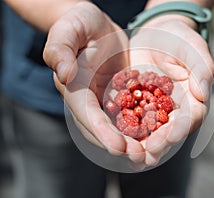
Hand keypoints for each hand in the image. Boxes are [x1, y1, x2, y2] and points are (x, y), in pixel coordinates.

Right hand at [43, 2, 145, 162]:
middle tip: (140, 159)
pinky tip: (152, 140)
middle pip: (99, 128)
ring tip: (148, 157)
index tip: (118, 147)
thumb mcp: (70, 27)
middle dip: (118, 145)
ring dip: (129, 144)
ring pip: (113, 128)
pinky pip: (126, 117)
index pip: (85, 113)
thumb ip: (60, 47)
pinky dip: (137, 131)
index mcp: (74, 86)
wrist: (97, 26)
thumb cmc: (82, 22)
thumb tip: (64, 75)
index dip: (100, 131)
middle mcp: (86, 99)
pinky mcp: (117, 98)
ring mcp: (101, 101)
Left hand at [129, 17, 213, 164]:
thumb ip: (202, 68)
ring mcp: (153, 109)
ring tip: (130, 155)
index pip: (189, 118)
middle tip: (147, 154)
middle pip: (168, 132)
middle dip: (159, 144)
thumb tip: (203, 92)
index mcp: (192, 99)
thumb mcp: (193, 48)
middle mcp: (173, 109)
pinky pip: (129, 119)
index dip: (181, 128)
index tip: (172, 136)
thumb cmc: (179, 39)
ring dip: (140, 145)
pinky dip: (123, 130)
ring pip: (148, 132)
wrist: (156, 34)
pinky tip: (114, 137)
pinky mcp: (135, 104)